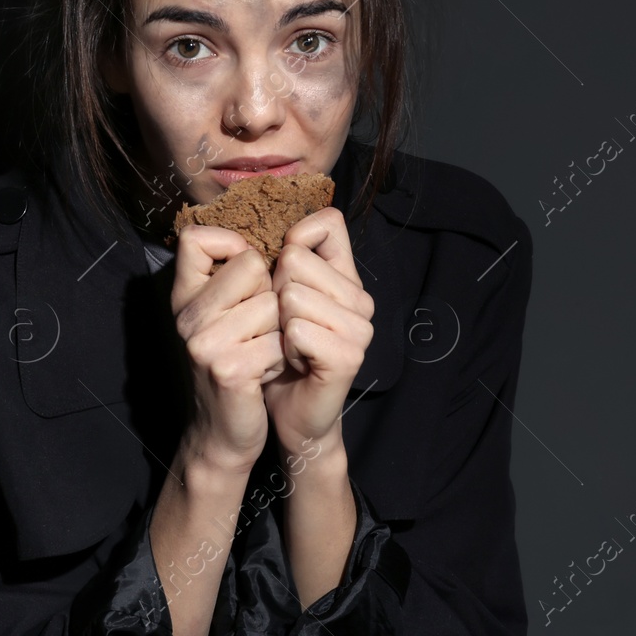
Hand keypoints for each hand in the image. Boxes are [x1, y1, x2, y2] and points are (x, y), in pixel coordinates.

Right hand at [170, 224, 289, 473]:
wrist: (224, 432)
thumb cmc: (234, 364)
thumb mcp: (221, 316)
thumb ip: (230, 277)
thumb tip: (267, 237)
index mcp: (183, 297)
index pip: (195, 238)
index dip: (231, 244)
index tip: (245, 273)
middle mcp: (187, 316)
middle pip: (252, 265)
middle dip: (269, 296)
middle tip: (255, 330)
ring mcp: (204, 343)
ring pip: (273, 303)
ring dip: (279, 331)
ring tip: (260, 353)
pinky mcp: (229, 369)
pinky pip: (280, 340)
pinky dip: (282, 358)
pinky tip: (264, 374)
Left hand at [262, 207, 373, 450]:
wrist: (292, 413)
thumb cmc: (281, 352)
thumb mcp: (280, 298)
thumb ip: (286, 262)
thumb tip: (279, 231)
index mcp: (347, 277)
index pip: (330, 222)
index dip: (296, 238)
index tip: (283, 272)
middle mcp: (360, 298)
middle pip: (296, 259)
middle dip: (274, 293)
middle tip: (284, 326)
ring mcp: (360, 327)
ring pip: (292, 295)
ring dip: (277, 324)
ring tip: (289, 345)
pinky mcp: (349, 356)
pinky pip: (297, 330)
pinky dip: (283, 348)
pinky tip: (295, 362)